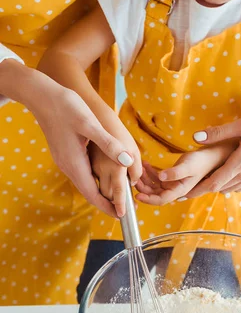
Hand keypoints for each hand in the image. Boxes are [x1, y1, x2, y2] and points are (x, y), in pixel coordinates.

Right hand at [34, 84, 139, 216]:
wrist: (42, 95)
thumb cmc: (65, 107)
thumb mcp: (89, 124)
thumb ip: (109, 144)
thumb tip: (127, 162)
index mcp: (75, 163)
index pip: (93, 194)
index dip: (108, 207)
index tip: (122, 216)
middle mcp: (68, 166)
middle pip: (89, 192)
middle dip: (107, 202)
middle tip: (126, 210)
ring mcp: (65, 160)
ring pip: (85, 183)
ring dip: (101, 191)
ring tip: (119, 196)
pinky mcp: (65, 153)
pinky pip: (82, 173)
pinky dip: (95, 180)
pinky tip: (104, 176)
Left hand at [135, 143, 234, 205]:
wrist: (211, 155)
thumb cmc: (201, 161)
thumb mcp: (188, 166)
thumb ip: (174, 172)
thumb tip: (160, 177)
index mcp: (179, 190)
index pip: (161, 200)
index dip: (148, 199)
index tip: (136, 195)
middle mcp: (176, 189)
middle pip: (155, 194)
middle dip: (143, 187)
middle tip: (133, 177)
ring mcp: (174, 184)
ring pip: (155, 186)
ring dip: (145, 179)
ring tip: (139, 167)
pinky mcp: (173, 177)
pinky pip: (158, 178)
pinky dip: (150, 172)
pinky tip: (146, 164)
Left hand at [190, 106, 240, 195]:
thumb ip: (219, 133)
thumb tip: (196, 137)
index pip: (214, 182)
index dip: (197, 189)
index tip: (183, 193)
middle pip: (220, 188)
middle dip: (203, 190)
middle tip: (186, 191)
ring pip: (232, 188)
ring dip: (217, 187)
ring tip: (201, 185)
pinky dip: (230, 184)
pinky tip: (225, 180)